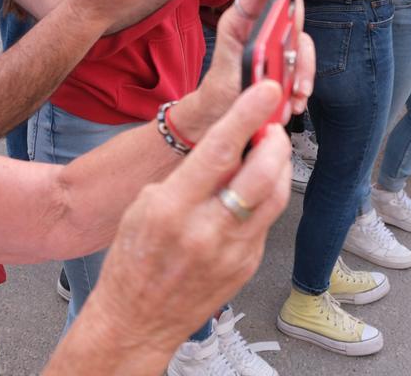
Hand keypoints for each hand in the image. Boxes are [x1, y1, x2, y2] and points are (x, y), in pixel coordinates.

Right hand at [82, 79, 291, 357]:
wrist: (136, 319)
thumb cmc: (133, 258)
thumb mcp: (146, 204)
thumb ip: (188, 176)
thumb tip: (226, 146)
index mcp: (173, 209)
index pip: (219, 151)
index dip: (247, 115)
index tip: (267, 90)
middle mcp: (207, 231)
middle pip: (261, 174)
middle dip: (275, 140)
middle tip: (272, 124)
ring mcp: (232, 252)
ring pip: (275, 196)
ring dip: (278, 166)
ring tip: (269, 151)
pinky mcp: (247, 266)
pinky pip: (266, 221)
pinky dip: (264, 198)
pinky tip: (252, 190)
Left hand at [178, 0, 314, 142]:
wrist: (221, 111)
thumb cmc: (222, 87)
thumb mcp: (233, 70)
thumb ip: (257, 58)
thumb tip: (284, 51)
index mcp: (240, 20)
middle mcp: (261, 26)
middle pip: (291, 18)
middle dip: (299, 49)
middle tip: (297, 73)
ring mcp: (275, 41)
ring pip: (301, 45)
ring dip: (303, 73)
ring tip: (296, 96)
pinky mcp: (284, 58)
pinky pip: (302, 65)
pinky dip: (302, 84)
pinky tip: (294, 102)